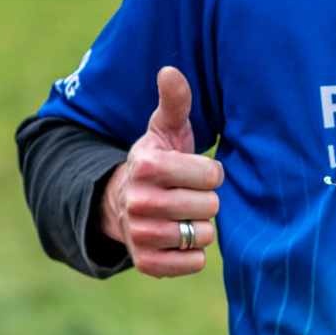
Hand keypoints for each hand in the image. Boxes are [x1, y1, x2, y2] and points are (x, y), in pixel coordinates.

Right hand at [99, 66, 222, 276]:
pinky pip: (194, 263)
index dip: (211, 173)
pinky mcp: (146, 263)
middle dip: (206, 200)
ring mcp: (140, 235)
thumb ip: (175, 102)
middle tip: (187, 195)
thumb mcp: (166, 130)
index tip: (195, 172)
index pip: (212, 174)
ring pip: (202, 235)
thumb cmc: (159, 163)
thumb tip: (171, 70)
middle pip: (210, 206)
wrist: (124, 203)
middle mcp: (138, 202)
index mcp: (147, 166)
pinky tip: (179, 239)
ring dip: (201, 227)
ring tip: (182, 215)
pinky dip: (194, 254)